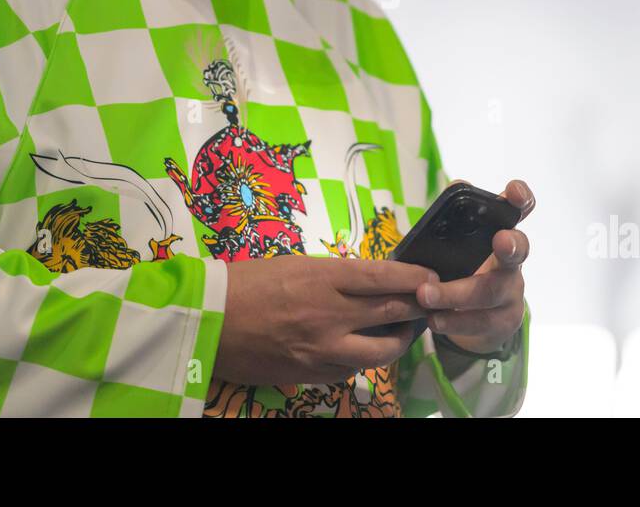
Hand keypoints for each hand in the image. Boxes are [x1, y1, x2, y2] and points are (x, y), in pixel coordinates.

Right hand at [213, 255, 438, 384]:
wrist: (207, 320)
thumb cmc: (247, 283)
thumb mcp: (295, 265)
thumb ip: (333, 275)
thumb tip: (368, 283)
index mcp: (323, 277)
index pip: (384, 276)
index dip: (415, 277)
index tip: (432, 276)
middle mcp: (329, 314)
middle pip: (392, 312)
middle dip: (418, 307)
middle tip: (430, 302)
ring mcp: (322, 348)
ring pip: (381, 351)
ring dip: (400, 340)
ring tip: (405, 331)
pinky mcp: (311, 374)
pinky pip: (351, 370)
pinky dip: (365, 360)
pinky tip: (364, 349)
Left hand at [418, 178, 533, 354]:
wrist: (474, 318)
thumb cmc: (462, 267)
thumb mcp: (456, 242)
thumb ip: (456, 216)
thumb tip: (459, 185)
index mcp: (501, 232)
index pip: (519, 210)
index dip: (521, 198)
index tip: (514, 191)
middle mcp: (513, 260)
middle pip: (518, 250)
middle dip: (511, 244)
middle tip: (500, 240)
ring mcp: (511, 292)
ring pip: (491, 291)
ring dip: (456, 293)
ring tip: (425, 294)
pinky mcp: (504, 321)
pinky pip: (481, 322)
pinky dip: (454, 321)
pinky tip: (434, 319)